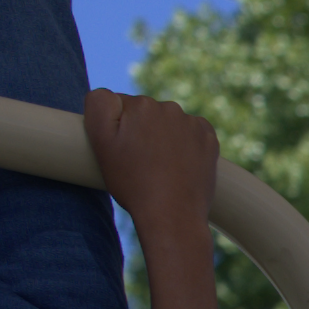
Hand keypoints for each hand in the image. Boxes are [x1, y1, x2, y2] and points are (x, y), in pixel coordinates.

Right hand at [79, 86, 221, 239]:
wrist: (172, 215)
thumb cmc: (132, 182)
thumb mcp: (100, 143)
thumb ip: (98, 105)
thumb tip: (109, 93)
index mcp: (141, 104)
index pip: (119, 107)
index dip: (116, 130)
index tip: (122, 152)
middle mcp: (169, 107)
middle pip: (145, 114)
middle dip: (140, 131)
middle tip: (139, 163)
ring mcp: (192, 123)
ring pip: (168, 124)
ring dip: (162, 138)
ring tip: (159, 168)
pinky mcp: (209, 139)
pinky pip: (191, 133)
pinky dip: (184, 144)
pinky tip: (178, 164)